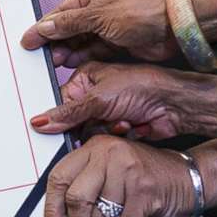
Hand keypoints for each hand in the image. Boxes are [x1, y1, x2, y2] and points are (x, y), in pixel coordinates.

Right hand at [21, 0, 176, 66]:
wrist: (172, 29)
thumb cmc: (142, 12)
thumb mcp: (99, 16)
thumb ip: (69, 23)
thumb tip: (44, 28)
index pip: (63, 9)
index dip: (45, 25)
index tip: (29, 39)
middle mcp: (100, 3)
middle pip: (70, 25)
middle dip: (56, 41)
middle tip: (41, 55)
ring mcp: (108, 22)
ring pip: (80, 38)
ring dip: (67, 50)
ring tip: (54, 62)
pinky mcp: (115, 39)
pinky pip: (92, 48)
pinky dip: (81, 55)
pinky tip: (69, 62)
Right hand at [30, 63, 216, 141]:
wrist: (175, 106)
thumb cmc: (144, 86)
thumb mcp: (100, 99)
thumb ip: (68, 113)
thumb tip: (41, 122)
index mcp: (86, 76)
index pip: (61, 101)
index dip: (63, 116)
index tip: (64, 126)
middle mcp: (94, 93)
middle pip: (73, 121)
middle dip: (88, 125)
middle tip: (99, 122)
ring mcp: (107, 111)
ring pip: (88, 133)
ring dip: (105, 130)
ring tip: (121, 121)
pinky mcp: (117, 126)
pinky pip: (103, 140)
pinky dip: (116, 136)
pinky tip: (129, 127)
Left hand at [42, 136, 202, 216]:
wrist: (187, 178)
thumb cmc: (143, 180)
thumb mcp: (108, 172)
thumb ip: (82, 187)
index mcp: (94, 147)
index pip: (58, 178)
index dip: (51, 209)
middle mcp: (110, 153)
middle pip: (76, 200)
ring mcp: (129, 171)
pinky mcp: (146, 191)